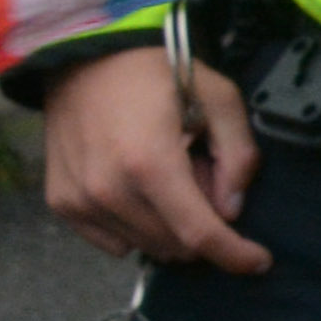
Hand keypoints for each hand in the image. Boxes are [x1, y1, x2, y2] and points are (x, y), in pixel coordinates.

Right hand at [40, 41, 268, 274]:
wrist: (85, 58)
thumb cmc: (157, 72)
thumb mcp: (219, 97)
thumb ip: (238, 154)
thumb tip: (232, 209)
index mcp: (150, 164)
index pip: (199, 234)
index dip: (234, 255)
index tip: (259, 262)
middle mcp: (108, 190)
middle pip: (175, 245)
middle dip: (201, 223)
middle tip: (201, 177)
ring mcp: (80, 200)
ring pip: (146, 247)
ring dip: (169, 225)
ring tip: (168, 176)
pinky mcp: (62, 204)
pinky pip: (114, 242)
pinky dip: (137, 227)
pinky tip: (139, 189)